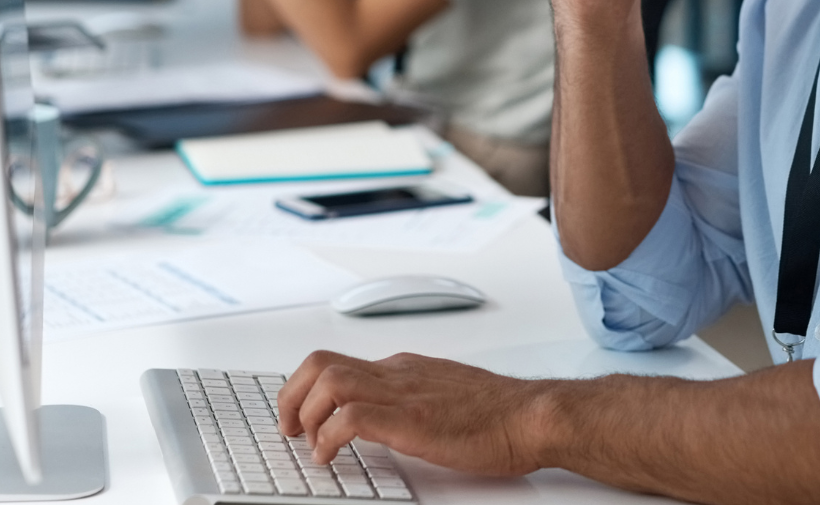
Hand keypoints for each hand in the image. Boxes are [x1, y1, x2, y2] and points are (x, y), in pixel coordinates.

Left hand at [277, 350, 549, 474]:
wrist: (532, 416)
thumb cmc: (501, 413)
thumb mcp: (446, 396)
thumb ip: (415, 399)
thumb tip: (391, 418)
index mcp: (405, 368)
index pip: (340, 363)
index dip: (309, 389)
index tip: (301, 415)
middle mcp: (398, 373)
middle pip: (321, 362)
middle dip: (291, 395)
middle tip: (288, 427)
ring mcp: (403, 394)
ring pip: (328, 380)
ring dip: (304, 414)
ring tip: (307, 442)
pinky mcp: (410, 420)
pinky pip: (349, 418)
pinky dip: (328, 437)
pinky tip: (331, 456)